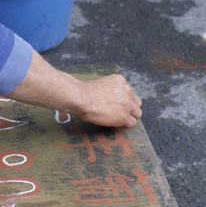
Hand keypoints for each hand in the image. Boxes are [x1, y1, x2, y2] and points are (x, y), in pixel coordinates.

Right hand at [6, 50, 141, 128]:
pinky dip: (123, 125)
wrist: (79, 98)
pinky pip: (131, 123)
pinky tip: (113, 124)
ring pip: (137, 113)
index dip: (123, 100)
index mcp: (119, 80)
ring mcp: (127, 103)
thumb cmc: (77, 91)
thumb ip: (96, 87)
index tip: (114, 105)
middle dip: (129, 108)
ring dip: (128, 117)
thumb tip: (69, 86)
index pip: (130, 91)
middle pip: (137, 102)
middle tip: (117, 113)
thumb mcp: (90, 84)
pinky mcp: (124, 115)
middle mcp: (127, 90)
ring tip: (115, 120)